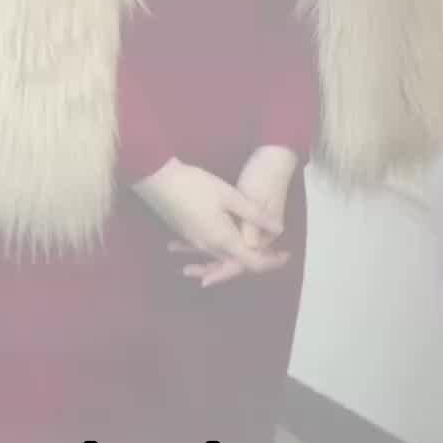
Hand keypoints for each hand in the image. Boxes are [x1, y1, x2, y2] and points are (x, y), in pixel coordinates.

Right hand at [135, 157, 283, 278]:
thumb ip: (254, 213)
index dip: (271, 261)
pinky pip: (206, 249)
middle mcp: (208, 246)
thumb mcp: (229, 195)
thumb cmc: (195, 184)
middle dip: (257, 258)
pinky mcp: (184, 233)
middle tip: (275, 249)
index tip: (286, 254)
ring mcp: (194, 241)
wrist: (156, 179)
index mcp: (222, 239)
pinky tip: (224, 238)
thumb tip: (279, 228)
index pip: (252, 262)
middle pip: (236, 262)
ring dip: (238, 255)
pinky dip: (220, 249)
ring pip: (220, 256)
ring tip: (254, 245)